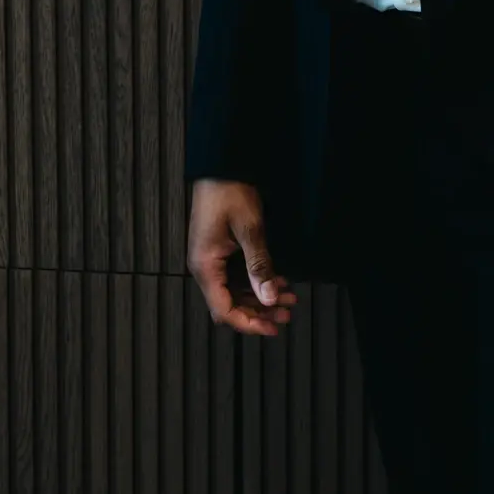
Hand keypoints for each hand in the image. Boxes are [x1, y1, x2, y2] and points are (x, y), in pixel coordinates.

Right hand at [187, 179, 297, 335]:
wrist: (219, 164)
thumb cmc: (230, 192)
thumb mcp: (249, 229)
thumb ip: (259, 265)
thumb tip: (269, 298)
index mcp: (205, 267)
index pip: (224, 310)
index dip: (248, 324)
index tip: (272, 328)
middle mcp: (205, 268)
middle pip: (230, 304)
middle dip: (259, 312)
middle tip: (288, 312)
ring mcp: (211, 259)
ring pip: (235, 291)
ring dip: (260, 296)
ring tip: (288, 297)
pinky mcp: (218, 250)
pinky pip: (236, 275)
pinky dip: (256, 281)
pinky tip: (277, 280)